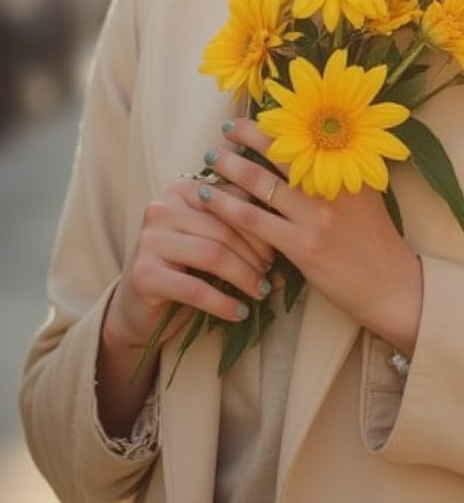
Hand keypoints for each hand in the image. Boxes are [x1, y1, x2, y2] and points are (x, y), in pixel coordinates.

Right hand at [105, 173, 275, 353]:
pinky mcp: (143, 274)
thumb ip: (235, 219)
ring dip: (244, 277)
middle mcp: (162, 208)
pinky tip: (239, 312)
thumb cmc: (185, 265)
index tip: (278, 248)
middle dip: (255, 254)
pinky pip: (195, 288)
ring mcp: (149, 240)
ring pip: (213, 255)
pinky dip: (223, 303)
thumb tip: (285, 220)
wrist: (139, 305)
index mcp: (182, 190)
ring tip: (261, 291)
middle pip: (224, 229)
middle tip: (271, 274)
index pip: (232, 201)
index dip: (260, 226)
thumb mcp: (209, 234)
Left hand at [198, 119, 423, 355]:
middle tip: (225, 129)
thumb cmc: (377, 241)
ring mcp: (314, 216)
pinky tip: (209, 198)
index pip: (303, 136)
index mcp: (347, 168)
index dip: (274, 124)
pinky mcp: (300, 246)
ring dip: (229, 166)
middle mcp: (330, 185)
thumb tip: (303, 153)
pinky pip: (252, 220)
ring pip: (258, 182)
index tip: (254, 117)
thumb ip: (337, 174)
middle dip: (246, 135)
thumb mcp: (364, 196)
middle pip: (278, 151)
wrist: (392, 286)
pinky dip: (226, 206)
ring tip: (211, 159)